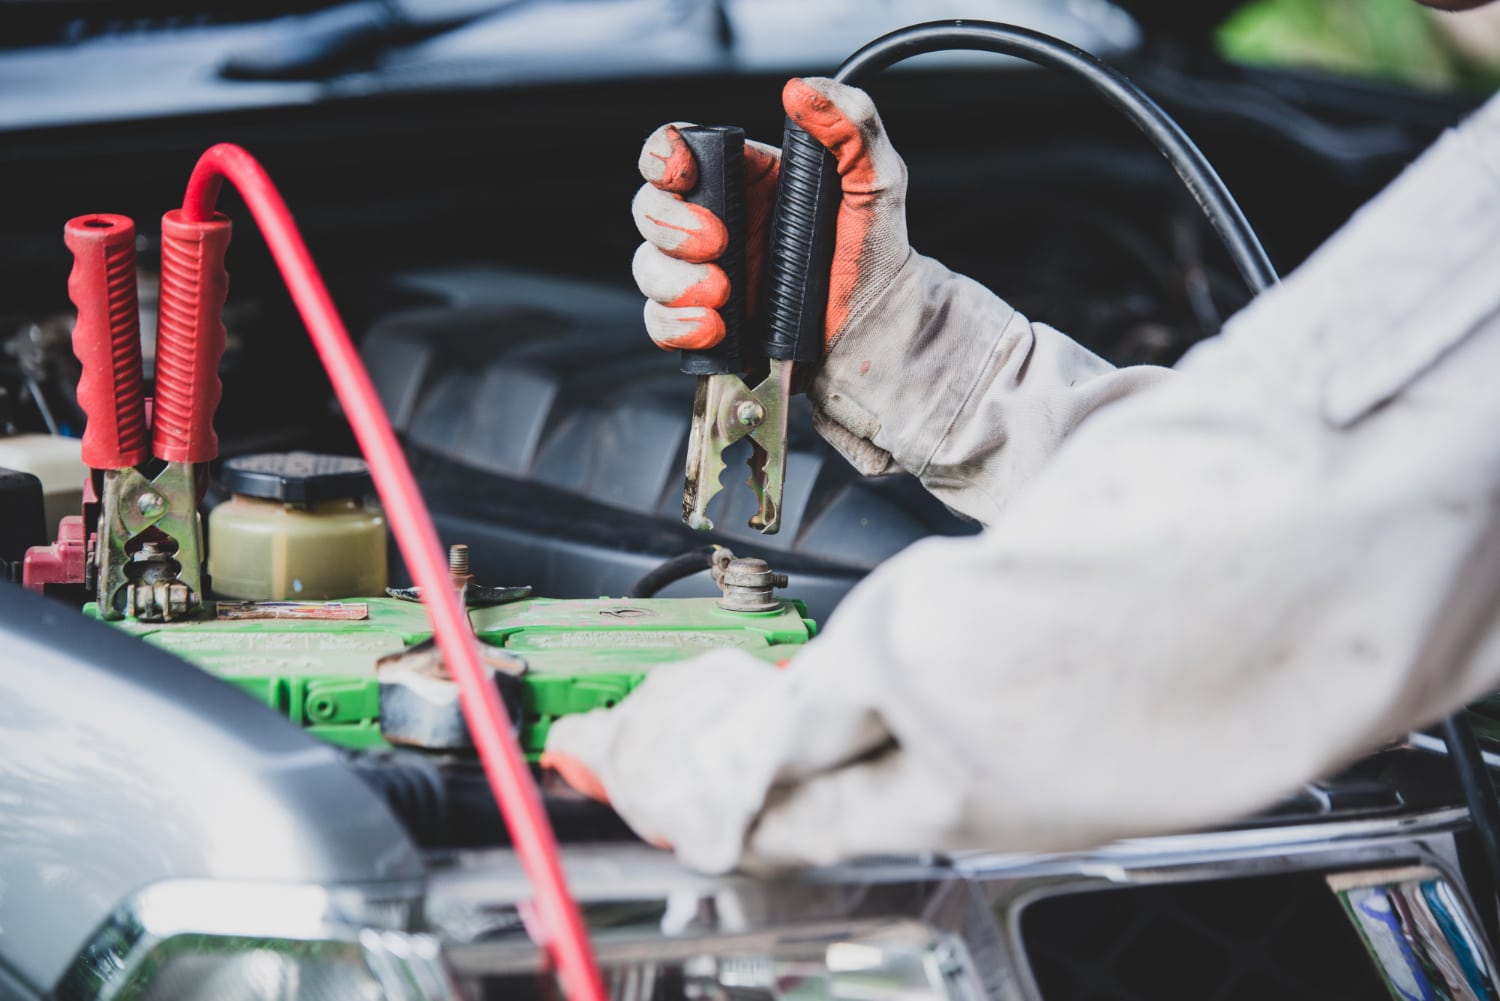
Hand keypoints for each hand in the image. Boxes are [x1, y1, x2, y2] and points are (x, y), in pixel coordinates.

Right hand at [631, 77, 911, 354]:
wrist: (877, 331)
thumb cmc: (876, 258)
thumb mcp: (877, 182)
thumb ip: (851, 128)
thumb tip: (803, 92)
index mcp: (745, 180)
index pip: (676, 150)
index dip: (662, 156)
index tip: (681, 173)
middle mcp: (717, 223)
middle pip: (648, 207)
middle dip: (669, 224)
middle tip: (716, 243)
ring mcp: (705, 273)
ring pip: (647, 266)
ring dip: (673, 280)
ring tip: (722, 294)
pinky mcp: (703, 322)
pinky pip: (660, 322)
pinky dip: (677, 325)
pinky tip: (714, 327)